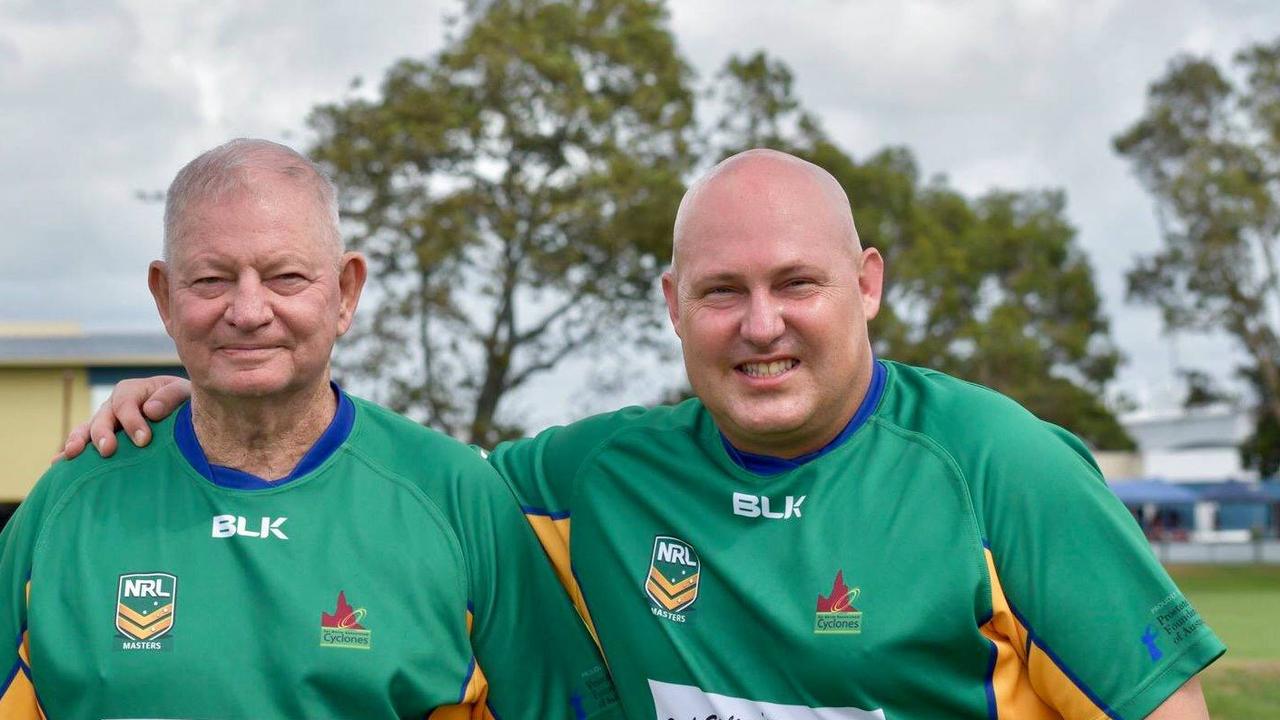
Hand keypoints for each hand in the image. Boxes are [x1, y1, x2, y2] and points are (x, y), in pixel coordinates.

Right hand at [56, 376, 191, 460]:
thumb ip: (170, 397)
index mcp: (134, 390)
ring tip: (71, 454)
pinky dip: (72, 452)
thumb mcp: (184, 393)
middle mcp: (115, 405)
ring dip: (78, 441)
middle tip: (108, 451)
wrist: (185, 415)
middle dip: (102, 434)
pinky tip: (58, 464)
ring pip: (87, 429)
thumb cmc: (185, 403)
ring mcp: (107, 422)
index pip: (126, 402)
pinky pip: (84, 444)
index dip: (132, 420)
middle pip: (102, 417)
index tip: (143, 440)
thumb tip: (150, 411)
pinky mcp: (104, 439)